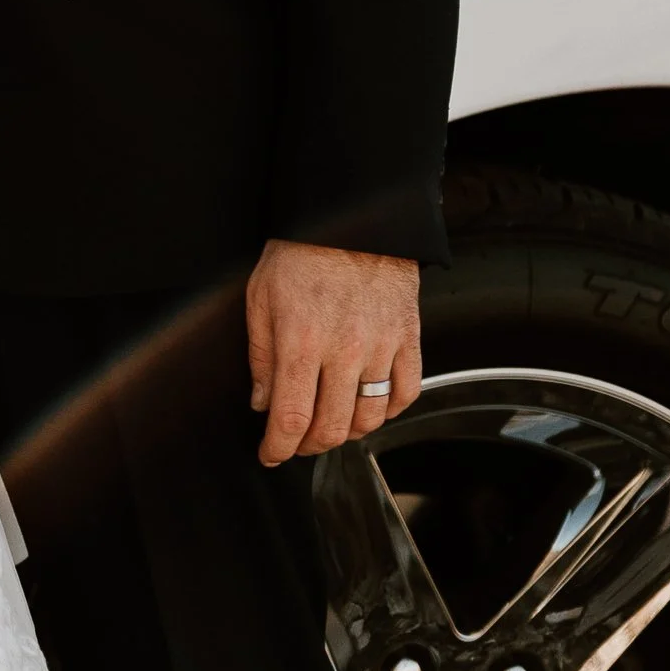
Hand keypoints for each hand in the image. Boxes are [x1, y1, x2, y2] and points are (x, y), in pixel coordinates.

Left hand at [245, 239, 422, 464]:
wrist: (354, 216)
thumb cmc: (302, 252)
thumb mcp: (261, 298)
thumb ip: (261, 356)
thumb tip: (263, 403)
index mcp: (301, 341)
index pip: (292, 417)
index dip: (279, 447)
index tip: (271, 454)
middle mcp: (344, 350)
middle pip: (332, 427)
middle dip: (309, 445)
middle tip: (297, 441)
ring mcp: (381, 346)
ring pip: (370, 417)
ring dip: (348, 432)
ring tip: (331, 425)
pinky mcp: (408, 338)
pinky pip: (406, 393)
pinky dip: (389, 410)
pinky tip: (370, 406)